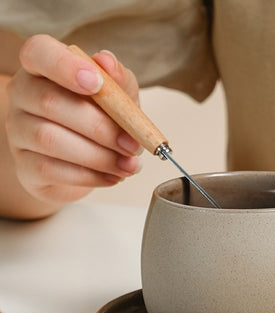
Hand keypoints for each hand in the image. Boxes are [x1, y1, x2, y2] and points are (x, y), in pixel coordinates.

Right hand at [5, 34, 141, 204]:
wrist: (84, 163)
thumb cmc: (99, 121)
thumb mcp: (117, 98)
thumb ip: (118, 81)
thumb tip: (107, 62)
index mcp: (43, 68)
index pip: (39, 52)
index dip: (66, 66)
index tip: (97, 83)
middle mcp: (22, 95)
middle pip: (50, 103)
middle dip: (100, 127)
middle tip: (132, 145)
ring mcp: (19, 132)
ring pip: (50, 140)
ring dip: (99, 156)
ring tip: (129, 165)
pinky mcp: (25, 167)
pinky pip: (52, 170)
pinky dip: (90, 176)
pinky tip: (113, 176)